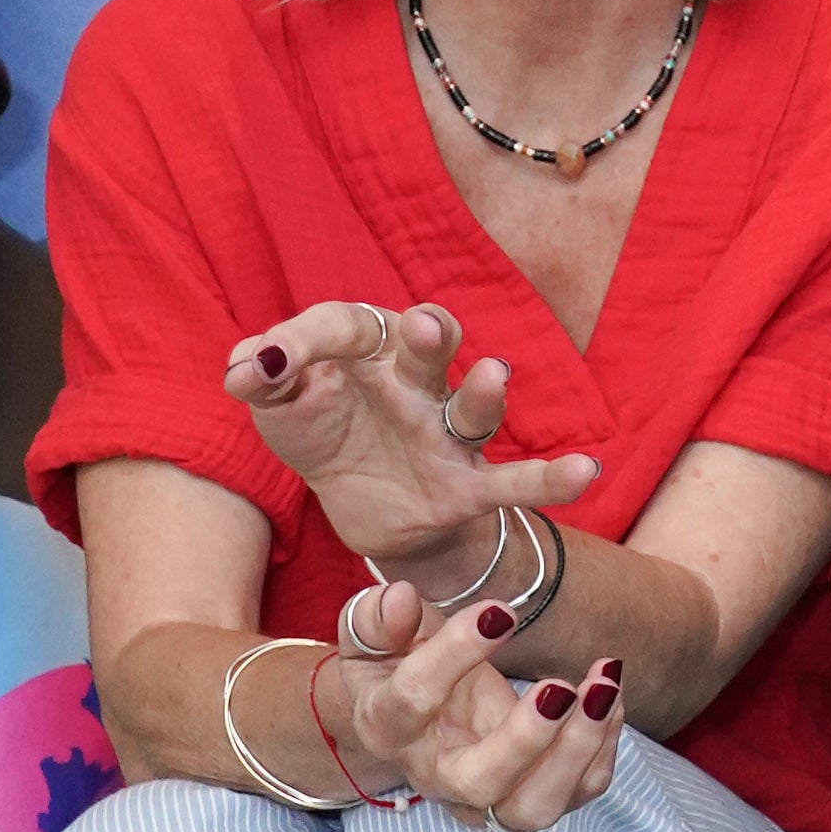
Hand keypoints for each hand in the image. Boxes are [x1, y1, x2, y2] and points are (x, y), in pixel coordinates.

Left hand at [223, 298, 595, 584]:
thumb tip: (246, 367)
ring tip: (496, 375)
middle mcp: (415, 380)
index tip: (263, 369)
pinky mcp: (466, 486)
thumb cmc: (326, 433)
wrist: (364, 504)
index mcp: (366, 347)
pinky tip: (585, 470)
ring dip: (487, 393)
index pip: (340, 328)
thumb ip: (263, 379)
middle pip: (430, 348)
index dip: (302, 342)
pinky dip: (550, 478)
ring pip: (473, 408)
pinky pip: (513, 483)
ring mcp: (445, 433)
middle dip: (432, 336)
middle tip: (425, 326)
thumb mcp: (281, 408)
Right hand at [323, 569, 622, 831]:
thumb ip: (378, 618)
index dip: (455, 653)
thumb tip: (400, 599)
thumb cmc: (393, 664)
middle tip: (562, 688)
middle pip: (481, 783)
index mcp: (389, 726)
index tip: (501, 613)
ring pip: (535, 806)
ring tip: (603, 686)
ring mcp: (485, 795)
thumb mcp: (372, 635)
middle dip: (527, 740)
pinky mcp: (528, 795)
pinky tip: (608, 696)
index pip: (415, 698)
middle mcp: (436, 775)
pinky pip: (576, 791)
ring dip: (579, 750)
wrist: (410, 715)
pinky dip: (603, 747)